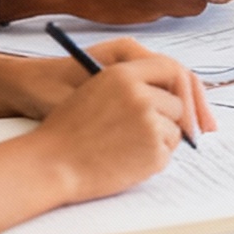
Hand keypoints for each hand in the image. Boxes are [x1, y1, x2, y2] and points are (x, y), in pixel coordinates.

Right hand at [17, 39, 214, 205]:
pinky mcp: (153, 151)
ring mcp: (149, 123)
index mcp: (124, 74)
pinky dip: (153, 159)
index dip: (180, 86)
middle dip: (168, 119)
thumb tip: (171, 92)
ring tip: (125, 148)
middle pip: (178, 103)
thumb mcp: (96, 89)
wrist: (49, 164)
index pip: (171, 69)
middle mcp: (141, 95)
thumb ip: (132, 84)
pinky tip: (125, 162)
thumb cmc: (67, 130)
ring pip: (175, 130)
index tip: (184, 99)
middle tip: (148, 132)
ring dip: (159, 140)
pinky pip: (167, 153)